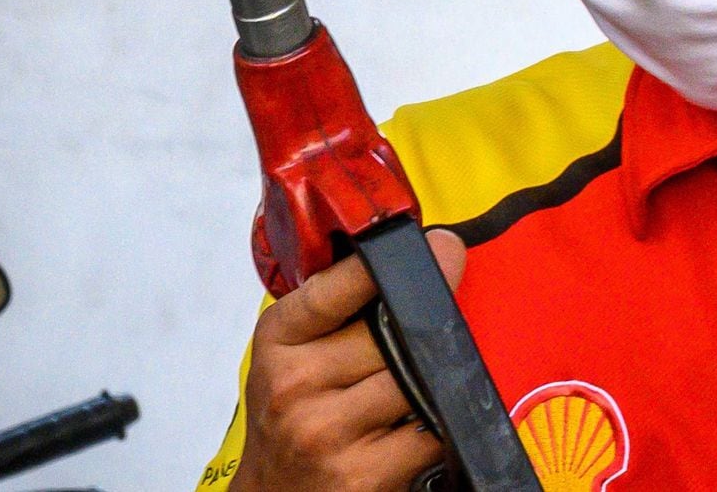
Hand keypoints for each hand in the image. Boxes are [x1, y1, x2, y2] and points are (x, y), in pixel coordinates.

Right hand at [229, 229, 465, 491]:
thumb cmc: (291, 415)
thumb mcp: (294, 349)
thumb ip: (342, 303)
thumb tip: (432, 253)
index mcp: (279, 339)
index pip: (338, 288)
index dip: (390, 267)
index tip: (437, 247)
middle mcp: (295, 385)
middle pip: (394, 335)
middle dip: (419, 337)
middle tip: (419, 344)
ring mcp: (326, 432)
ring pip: (417, 380)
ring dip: (428, 384)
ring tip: (405, 392)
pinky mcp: (360, 475)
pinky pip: (430, 432)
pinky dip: (434, 429)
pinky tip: (408, 429)